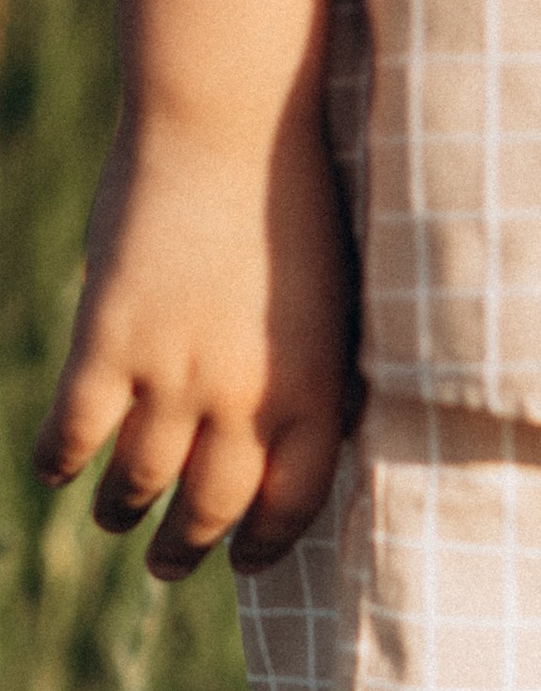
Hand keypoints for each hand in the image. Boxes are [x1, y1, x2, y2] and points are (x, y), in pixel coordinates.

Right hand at [33, 105, 356, 580]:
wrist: (229, 124)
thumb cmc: (295, 203)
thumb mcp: (337, 306)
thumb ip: (325, 373)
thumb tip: (329, 427)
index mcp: (312, 395)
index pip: (292, 504)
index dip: (267, 542)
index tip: (248, 561)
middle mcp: (245, 401)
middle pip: (213, 506)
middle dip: (191, 547)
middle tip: (173, 565)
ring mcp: (173, 373)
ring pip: (142, 476)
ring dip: (126, 510)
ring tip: (117, 525)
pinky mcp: (109, 337)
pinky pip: (78, 425)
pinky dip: (61, 458)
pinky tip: (54, 474)